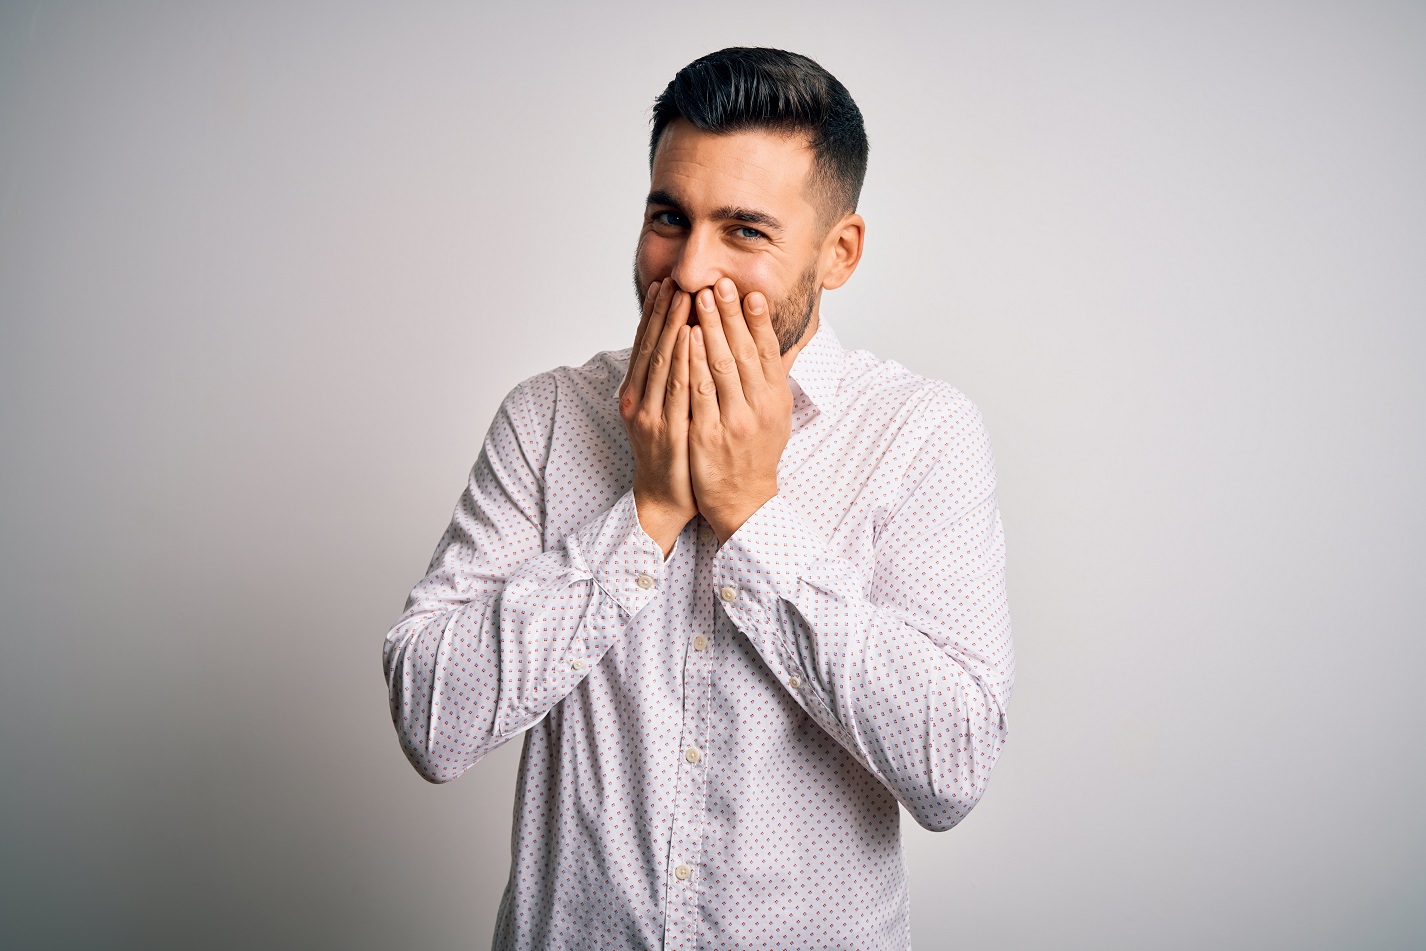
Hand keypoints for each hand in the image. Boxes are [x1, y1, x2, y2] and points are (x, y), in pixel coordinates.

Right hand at [619, 278, 695, 555]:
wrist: (666, 498)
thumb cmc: (675, 454)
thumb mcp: (669, 412)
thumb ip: (673, 381)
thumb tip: (686, 347)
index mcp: (636, 393)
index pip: (645, 344)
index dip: (654, 314)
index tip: (666, 284)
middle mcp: (637, 399)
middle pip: (651, 345)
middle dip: (664, 311)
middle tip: (676, 278)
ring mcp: (649, 414)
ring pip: (661, 360)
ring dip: (672, 325)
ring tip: (685, 295)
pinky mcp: (664, 430)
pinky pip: (675, 387)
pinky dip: (681, 359)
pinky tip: (690, 336)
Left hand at [688, 277, 805, 541]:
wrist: (743, 500)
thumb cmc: (756, 453)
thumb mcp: (776, 415)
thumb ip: (774, 379)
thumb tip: (782, 343)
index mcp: (776, 399)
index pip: (768, 351)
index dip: (759, 320)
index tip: (750, 292)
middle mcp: (759, 408)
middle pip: (744, 351)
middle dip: (730, 314)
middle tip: (720, 283)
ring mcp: (734, 421)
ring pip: (721, 366)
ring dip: (708, 328)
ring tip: (698, 299)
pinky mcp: (708, 434)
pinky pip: (699, 392)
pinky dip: (691, 361)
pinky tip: (684, 338)